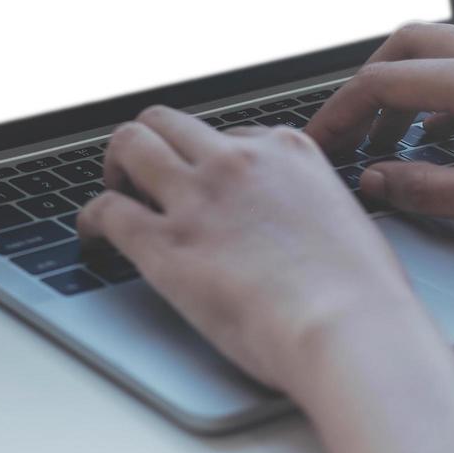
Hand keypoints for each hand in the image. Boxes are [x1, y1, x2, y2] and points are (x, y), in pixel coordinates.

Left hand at [78, 107, 453, 452]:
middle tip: (143, 173)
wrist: (350, 331)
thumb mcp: (345, 221)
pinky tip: (91, 230)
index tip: (202, 179)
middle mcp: (235, 161)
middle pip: (167, 122)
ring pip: (129, 144)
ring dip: (116, 165)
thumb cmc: (363, 297)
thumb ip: (309, 205)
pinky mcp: (164, 243)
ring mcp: (196, 198)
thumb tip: (296, 224)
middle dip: (151, 142)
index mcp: (286, 151)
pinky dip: (90, 216)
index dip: (208, 158)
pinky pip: (107, 210)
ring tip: (115, 189)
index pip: (227, 134)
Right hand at [304, 23, 453, 251]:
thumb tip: (381, 179)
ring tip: (391, 141)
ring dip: (406, 87)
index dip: (341, 112)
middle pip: (408, 45)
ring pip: (443, 48)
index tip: (319, 143)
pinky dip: (443, 90)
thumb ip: (440, 191)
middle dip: (365, 87)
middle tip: (346, 133)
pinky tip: (450, 137)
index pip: (389, 81)